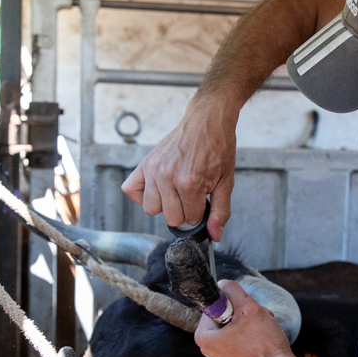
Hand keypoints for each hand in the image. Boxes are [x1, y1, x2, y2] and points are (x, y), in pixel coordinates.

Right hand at [121, 102, 236, 241]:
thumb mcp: (226, 182)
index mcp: (190, 183)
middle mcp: (167, 177)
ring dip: (164, 204)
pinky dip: (141, 194)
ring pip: (151, 209)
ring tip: (176, 190)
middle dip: (184, 211)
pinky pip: (131, 190)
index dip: (200, 213)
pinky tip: (157, 188)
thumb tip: (215, 235)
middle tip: (192, 195)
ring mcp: (153, 170)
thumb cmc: (218, 148)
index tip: (203, 200)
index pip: (190, 219)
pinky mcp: (145, 163)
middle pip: (170, 218)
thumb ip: (221, 212)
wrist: (206, 121)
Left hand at [194, 280, 294, 356]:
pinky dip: (253, 330)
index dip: (231, 301)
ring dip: (251, 319)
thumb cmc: (263, 344)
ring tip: (264, 322)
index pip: (213, 305)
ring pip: (235, 323)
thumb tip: (224, 283)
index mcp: (204, 337)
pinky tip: (265, 332)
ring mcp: (223, 354)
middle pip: (224, 314)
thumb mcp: (248, 307)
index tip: (243, 307)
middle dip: (243, 310)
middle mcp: (209, 348)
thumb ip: (233, 290)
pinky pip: (240, 335)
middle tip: (256, 314)